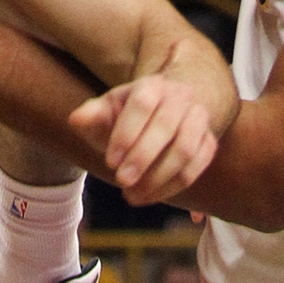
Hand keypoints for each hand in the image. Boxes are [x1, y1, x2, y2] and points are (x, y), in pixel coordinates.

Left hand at [69, 74, 222, 204]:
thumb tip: (75, 119)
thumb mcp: (109, 110)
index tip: (109, 161)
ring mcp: (198, 119)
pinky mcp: (208, 142)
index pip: (143, 104)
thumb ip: (92, 115)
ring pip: (185, 150)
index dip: (127, 133)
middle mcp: (180, 97)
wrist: (165, 112)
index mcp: (152, 85)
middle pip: (166, 126)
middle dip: (143, 157)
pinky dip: (174, 186)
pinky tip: (150, 197)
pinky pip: (197, 167)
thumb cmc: (129, 115)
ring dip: (158, 177)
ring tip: (132, 195)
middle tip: (121, 181)